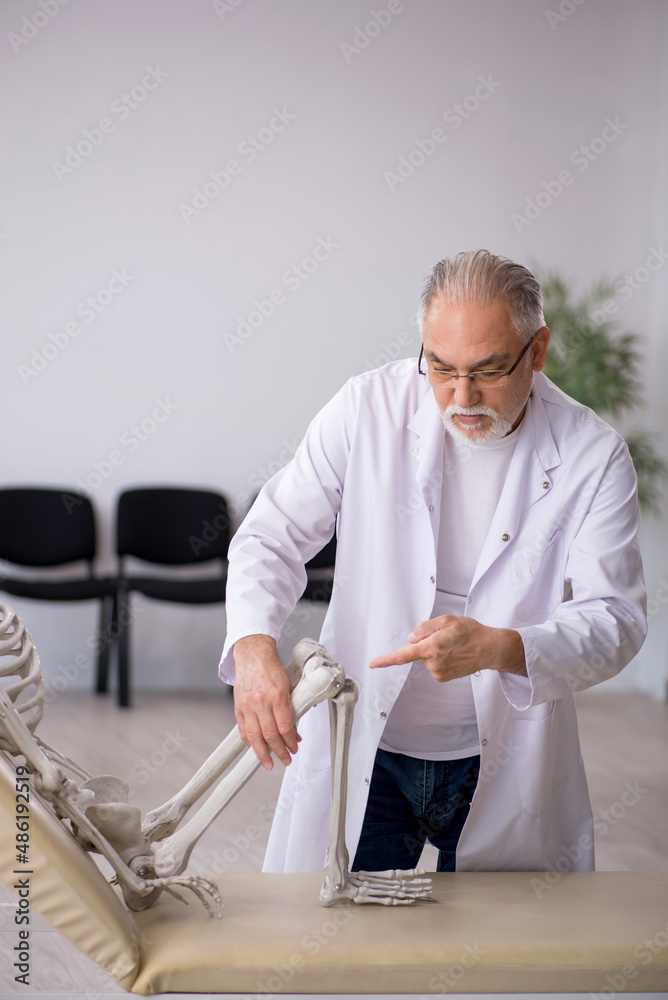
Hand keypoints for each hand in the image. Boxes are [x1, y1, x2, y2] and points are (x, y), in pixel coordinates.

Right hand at [232, 634, 299, 769]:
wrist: (253, 655)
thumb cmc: (271, 669)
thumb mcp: (288, 686)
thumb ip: (291, 708)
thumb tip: (294, 730)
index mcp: (277, 695)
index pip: (285, 726)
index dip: (291, 741)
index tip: (294, 748)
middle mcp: (262, 702)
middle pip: (270, 735)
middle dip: (279, 751)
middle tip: (286, 760)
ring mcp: (248, 705)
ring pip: (255, 736)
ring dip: (262, 753)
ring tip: (269, 763)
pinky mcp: (239, 707)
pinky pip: (243, 729)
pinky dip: (249, 741)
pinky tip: (255, 747)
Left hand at [369, 615, 525, 680]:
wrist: (489, 649)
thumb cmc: (471, 632)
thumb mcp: (447, 620)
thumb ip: (425, 627)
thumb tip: (411, 638)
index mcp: (433, 647)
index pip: (404, 655)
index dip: (386, 659)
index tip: (373, 663)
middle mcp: (434, 663)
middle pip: (418, 651)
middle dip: (426, 642)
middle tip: (445, 637)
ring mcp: (438, 672)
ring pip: (426, 658)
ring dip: (434, 651)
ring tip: (453, 646)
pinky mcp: (442, 677)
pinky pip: (432, 665)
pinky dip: (439, 658)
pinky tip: (453, 654)